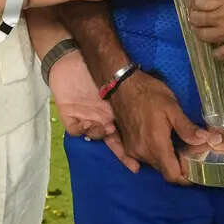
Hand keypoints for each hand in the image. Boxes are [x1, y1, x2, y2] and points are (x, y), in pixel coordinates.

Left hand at [48, 49, 133, 168]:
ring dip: (101, 134)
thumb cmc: (97, 67)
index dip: (130, 151)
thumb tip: (155, 114)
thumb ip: (128, 101)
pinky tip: (88, 123)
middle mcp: (101, 119)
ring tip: (107, 127)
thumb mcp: (116, 85)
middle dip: (122, 154)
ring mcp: (85, 119)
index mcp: (113, 114)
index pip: (124, 136)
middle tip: (133, 163)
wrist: (70, 59)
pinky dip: (82, 130)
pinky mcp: (69, 116)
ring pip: (95, 136)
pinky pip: (76, 130)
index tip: (140, 165)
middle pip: (112, 142)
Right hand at [107, 70, 217, 181]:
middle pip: (164, 170)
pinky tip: (162, 143)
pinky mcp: (126, 146)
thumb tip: (209, 140)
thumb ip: (187, 128)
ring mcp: (132, 151)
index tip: (197, 172)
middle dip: (178, 166)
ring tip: (178, 146)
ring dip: (166, 160)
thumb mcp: (172, 107)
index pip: (173, 175)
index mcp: (156, 146)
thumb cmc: (149, 94)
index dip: (186, 178)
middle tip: (191, 154)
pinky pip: (143, 158)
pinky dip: (154, 155)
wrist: (122, 85)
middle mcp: (143, 153)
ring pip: (154, 164)